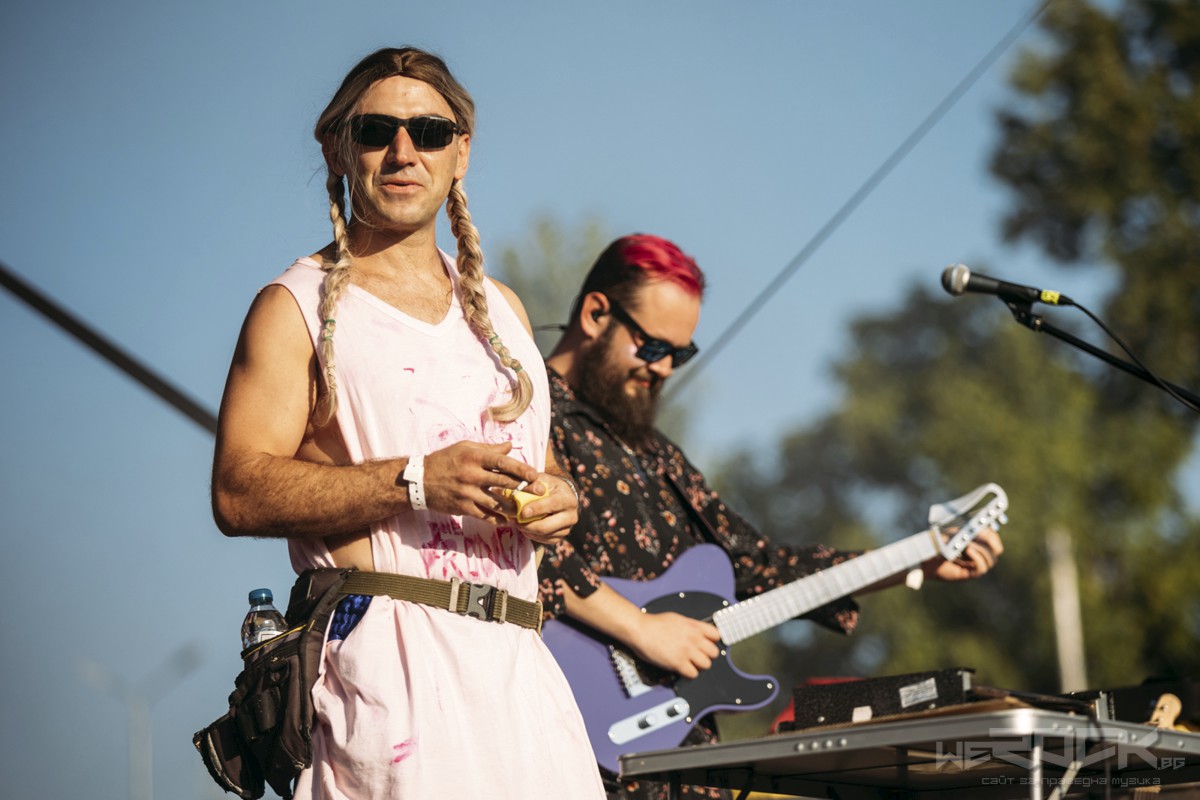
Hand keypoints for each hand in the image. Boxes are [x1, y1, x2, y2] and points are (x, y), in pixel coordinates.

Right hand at [420, 441, 537, 519]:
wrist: (420, 480)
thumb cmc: (446, 460)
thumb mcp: (465, 448)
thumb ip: (489, 449)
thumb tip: (510, 446)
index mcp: (474, 457)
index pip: (502, 462)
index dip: (521, 468)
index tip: (535, 474)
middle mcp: (472, 474)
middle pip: (504, 482)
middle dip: (524, 488)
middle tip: (540, 492)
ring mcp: (467, 493)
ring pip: (497, 502)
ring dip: (513, 506)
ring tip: (525, 509)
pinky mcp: (463, 507)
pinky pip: (485, 515)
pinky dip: (497, 519)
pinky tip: (507, 520)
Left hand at [500, 474, 579, 545]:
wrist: (563, 496)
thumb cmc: (549, 486)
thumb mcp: (542, 480)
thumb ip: (528, 483)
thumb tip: (506, 488)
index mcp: (567, 498)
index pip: (552, 505)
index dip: (536, 509)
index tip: (521, 512)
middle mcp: (571, 515)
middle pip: (546, 526)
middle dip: (527, 525)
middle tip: (514, 521)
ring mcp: (568, 528)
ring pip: (544, 535)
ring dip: (528, 531)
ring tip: (517, 523)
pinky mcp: (562, 536)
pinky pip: (545, 540)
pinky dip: (533, 535)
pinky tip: (525, 528)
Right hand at [628, 612, 721, 679]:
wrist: (640, 629)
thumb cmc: (654, 624)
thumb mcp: (677, 619)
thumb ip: (690, 626)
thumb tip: (696, 632)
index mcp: (694, 626)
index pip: (716, 635)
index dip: (712, 642)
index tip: (706, 646)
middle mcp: (693, 638)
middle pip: (714, 653)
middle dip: (706, 656)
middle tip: (698, 657)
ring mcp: (687, 651)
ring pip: (706, 665)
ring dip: (698, 666)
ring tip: (690, 664)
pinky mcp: (678, 663)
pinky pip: (693, 674)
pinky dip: (688, 674)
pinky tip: (682, 669)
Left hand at [928, 526, 1003, 581]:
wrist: (927, 555)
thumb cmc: (940, 543)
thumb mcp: (956, 532)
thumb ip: (971, 530)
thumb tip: (985, 526)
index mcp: (979, 544)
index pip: (994, 541)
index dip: (993, 534)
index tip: (986, 526)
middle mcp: (979, 556)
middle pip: (997, 551)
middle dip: (991, 542)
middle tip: (982, 534)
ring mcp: (974, 565)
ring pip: (991, 560)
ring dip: (982, 549)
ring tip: (969, 543)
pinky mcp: (969, 574)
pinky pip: (982, 569)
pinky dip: (978, 558)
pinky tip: (969, 550)